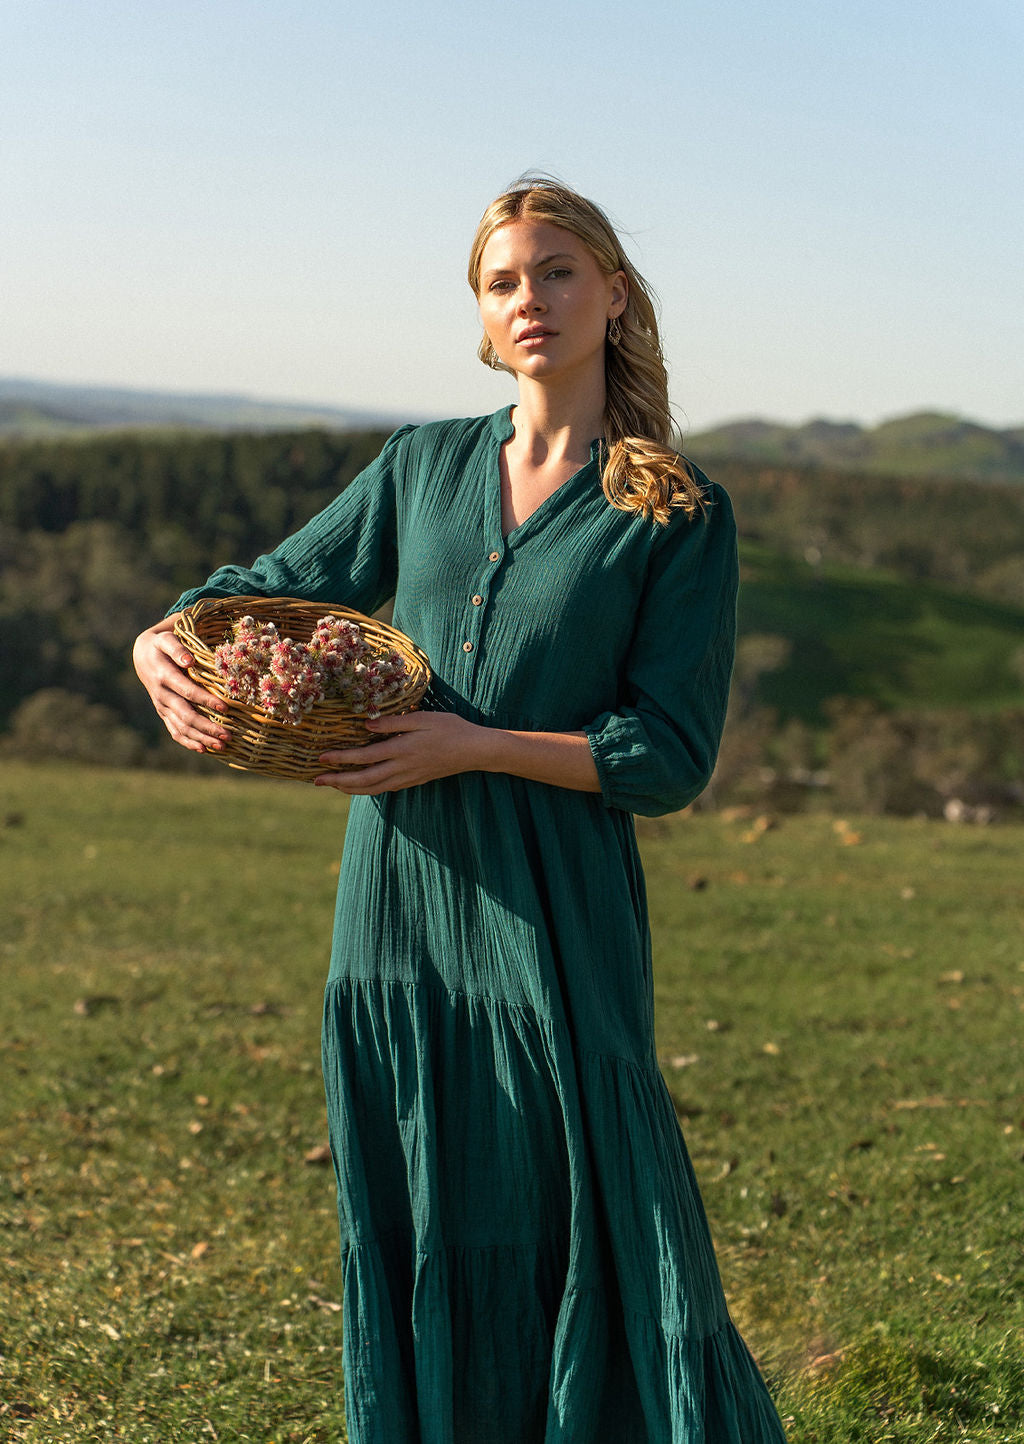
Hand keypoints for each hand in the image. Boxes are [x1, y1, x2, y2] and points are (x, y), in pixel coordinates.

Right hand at [132, 615, 231, 753]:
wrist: (142, 656)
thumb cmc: (161, 645)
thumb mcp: (166, 639)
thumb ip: (178, 649)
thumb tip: (189, 661)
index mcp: (164, 676)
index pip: (187, 692)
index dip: (206, 701)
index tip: (225, 708)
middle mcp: (162, 695)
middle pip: (186, 715)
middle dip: (207, 727)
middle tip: (228, 736)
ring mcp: (162, 706)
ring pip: (181, 727)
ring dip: (201, 738)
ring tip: (222, 746)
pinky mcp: (163, 713)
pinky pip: (174, 731)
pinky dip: (188, 741)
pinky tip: (203, 749)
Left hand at [314, 710, 489, 793]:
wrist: (473, 751)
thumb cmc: (450, 728)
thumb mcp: (422, 718)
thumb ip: (392, 722)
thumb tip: (365, 725)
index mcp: (402, 749)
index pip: (364, 757)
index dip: (341, 759)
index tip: (321, 758)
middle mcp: (401, 768)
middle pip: (363, 780)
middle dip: (338, 781)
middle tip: (316, 780)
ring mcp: (407, 777)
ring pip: (372, 789)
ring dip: (349, 789)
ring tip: (332, 785)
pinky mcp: (412, 781)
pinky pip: (384, 789)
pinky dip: (366, 789)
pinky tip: (358, 786)